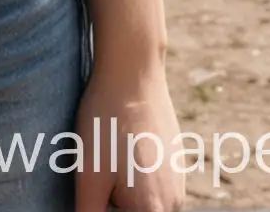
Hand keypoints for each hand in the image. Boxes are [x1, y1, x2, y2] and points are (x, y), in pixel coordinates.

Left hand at [74, 56, 186, 211]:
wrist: (134, 71)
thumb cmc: (107, 123)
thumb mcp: (89, 176)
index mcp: (154, 211)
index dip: (106, 207)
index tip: (96, 191)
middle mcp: (174, 202)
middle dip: (113, 202)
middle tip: (100, 171)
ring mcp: (179, 180)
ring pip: (144, 202)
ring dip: (123, 191)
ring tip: (108, 156)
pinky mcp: (177, 161)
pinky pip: (154, 183)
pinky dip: (135, 174)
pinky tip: (121, 146)